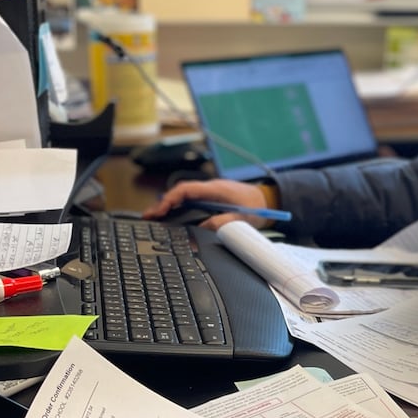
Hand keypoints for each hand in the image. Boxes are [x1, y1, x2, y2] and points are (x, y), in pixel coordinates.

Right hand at [145, 179, 269, 230]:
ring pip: (183, 198)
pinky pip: (190, 203)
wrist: (269, 199)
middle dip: (163, 204)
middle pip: (180, 194)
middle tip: (148, 218)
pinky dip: (178, 209)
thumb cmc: (257, 205)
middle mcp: (209, 189)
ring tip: (153, 220)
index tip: (160, 210)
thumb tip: (205, 228)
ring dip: (169, 207)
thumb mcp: (243, 216)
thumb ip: (225, 221)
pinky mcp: (211, 201)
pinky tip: (170, 219)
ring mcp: (209, 194)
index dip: (170, 199)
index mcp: (215, 189)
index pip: (186, 190)